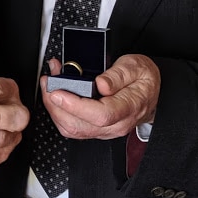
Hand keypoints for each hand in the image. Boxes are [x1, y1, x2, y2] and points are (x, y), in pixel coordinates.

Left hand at [41, 54, 159, 140]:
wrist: (150, 93)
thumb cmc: (143, 80)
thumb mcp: (136, 67)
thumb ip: (119, 75)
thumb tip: (101, 84)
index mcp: (128, 108)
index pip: (100, 115)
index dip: (75, 105)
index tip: (58, 92)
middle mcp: (115, 124)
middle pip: (80, 126)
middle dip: (56, 105)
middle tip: (47, 82)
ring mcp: (105, 130)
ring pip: (72, 129)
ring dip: (54, 108)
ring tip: (49, 84)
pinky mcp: (96, 129)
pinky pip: (73, 127)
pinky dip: (59, 112)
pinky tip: (55, 95)